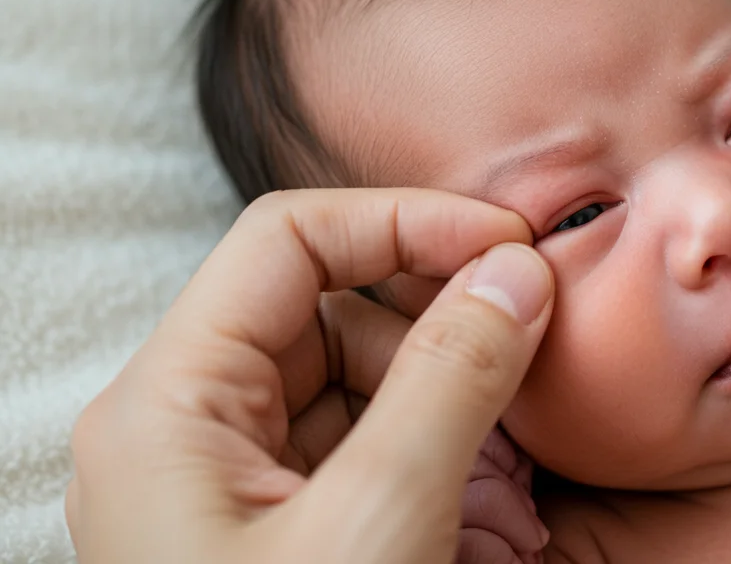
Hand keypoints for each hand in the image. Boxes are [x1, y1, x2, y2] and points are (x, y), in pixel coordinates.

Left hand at [66, 189, 554, 563]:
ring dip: (456, 423)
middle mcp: (191, 427)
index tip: (510, 249)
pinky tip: (488, 535)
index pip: (290, 242)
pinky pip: (369, 458)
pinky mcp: (279, 529)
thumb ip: (452, 380)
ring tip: (510, 507)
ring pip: (363, 389)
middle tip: (531, 380)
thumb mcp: (381, 525)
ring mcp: (234, 482)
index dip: (406, 225)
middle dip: (445, 346)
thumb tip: (514, 272)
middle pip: (334, 315)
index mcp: (172, 403)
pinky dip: (440, 477)